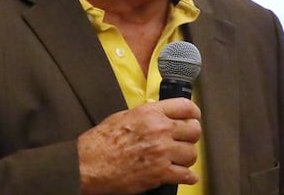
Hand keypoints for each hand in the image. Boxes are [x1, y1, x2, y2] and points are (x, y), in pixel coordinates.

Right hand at [77, 98, 201, 194]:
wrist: (89, 165)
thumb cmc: (101, 142)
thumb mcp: (124, 116)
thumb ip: (147, 114)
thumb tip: (160, 114)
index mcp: (150, 113)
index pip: (186, 107)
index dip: (193, 113)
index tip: (194, 118)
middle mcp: (159, 130)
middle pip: (194, 130)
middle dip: (191, 136)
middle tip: (186, 140)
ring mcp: (161, 152)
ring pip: (192, 153)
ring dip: (187, 157)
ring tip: (180, 159)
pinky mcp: (159, 173)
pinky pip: (185, 175)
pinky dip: (188, 177)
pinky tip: (186, 176)